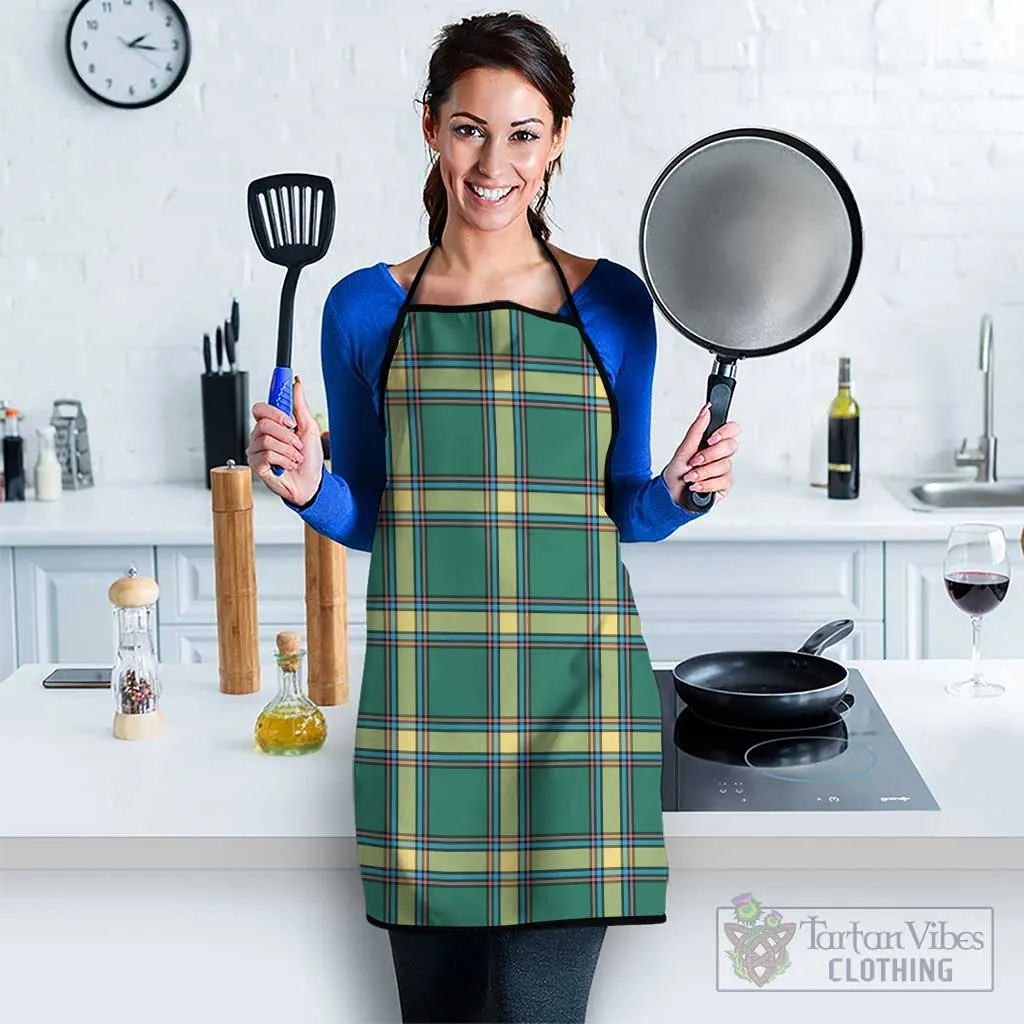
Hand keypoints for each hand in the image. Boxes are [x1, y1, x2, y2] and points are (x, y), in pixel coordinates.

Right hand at [247, 375, 323, 504]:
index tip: (289, 418)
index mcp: (272, 425)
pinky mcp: (257, 465)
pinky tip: (288, 465)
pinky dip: (284, 460)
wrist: (312, 482)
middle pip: (263, 423)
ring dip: (288, 450)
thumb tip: (296, 384)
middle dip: (286, 434)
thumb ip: (300, 405)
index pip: (260, 409)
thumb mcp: (309, 427)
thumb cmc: (309, 458)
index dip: (274, 411)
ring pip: (267, 440)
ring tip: (295, 457)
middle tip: (296, 442)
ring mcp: (257, 450)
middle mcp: (261, 436)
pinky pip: (267, 455)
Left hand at [662, 402, 740, 506]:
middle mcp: (719, 456)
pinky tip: (696, 486)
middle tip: (694, 461)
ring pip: (724, 466)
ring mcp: (723, 471)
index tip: (711, 439)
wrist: (671, 497)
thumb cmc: (676, 474)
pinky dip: (705, 484)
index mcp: (711, 443)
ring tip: (690, 477)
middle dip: (709, 455)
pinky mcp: (724, 486)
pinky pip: (722, 481)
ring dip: (702, 473)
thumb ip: (697, 429)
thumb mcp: (683, 449)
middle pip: (731, 446)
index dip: (724, 432)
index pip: (732, 430)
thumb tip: (706, 409)